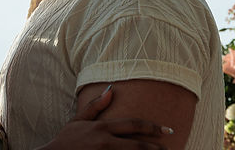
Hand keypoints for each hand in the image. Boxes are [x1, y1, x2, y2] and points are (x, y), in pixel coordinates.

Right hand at [37, 85, 173, 149]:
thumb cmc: (66, 140)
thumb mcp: (78, 121)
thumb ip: (95, 106)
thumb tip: (111, 90)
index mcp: (102, 128)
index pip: (133, 125)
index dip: (153, 127)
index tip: (167, 130)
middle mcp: (105, 142)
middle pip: (138, 145)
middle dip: (156, 148)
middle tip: (168, 148)